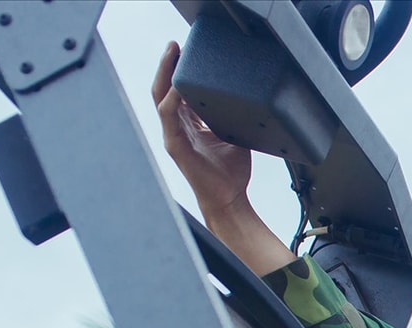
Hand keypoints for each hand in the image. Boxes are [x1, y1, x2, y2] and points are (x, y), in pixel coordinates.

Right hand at [152, 43, 250, 219]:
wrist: (229, 199)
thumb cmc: (231, 172)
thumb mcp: (235, 135)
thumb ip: (234, 116)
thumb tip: (250, 98)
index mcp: (189, 124)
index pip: (178, 90)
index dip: (180, 70)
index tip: (186, 50)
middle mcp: (178, 127)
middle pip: (165, 88)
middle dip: (168, 65)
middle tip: (175, 44)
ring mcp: (173, 136)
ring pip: (161, 97)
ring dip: (166, 74)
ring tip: (173, 55)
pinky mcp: (175, 146)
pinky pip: (169, 117)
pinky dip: (173, 100)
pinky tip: (179, 87)